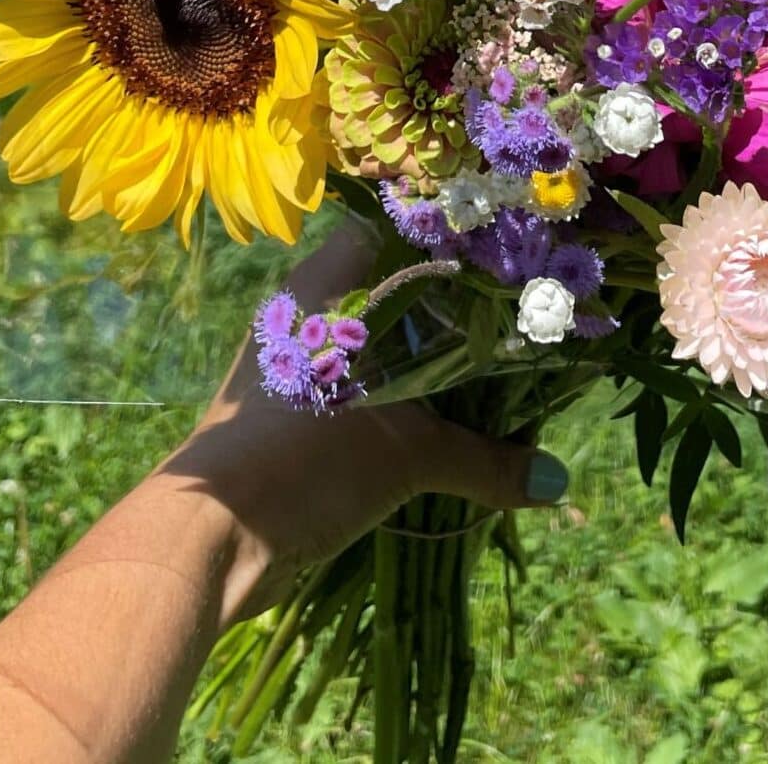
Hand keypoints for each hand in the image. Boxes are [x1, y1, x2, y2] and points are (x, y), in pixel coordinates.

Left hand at [158, 223, 568, 624]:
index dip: (456, 238)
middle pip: (396, 287)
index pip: (398, 227)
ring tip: (499, 369)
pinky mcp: (293, 414)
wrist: (211, 541)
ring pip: (379, 342)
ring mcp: (297, 364)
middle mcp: (307, 311)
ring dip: (430, 359)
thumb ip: (485, 461)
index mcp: (325, 285)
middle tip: (523, 316)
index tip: (513, 254)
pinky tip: (450, 419)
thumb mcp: (407, 455)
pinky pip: (364, 387)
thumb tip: (556, 485)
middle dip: (455, 307)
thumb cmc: (305, 456)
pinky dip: (404, 398)